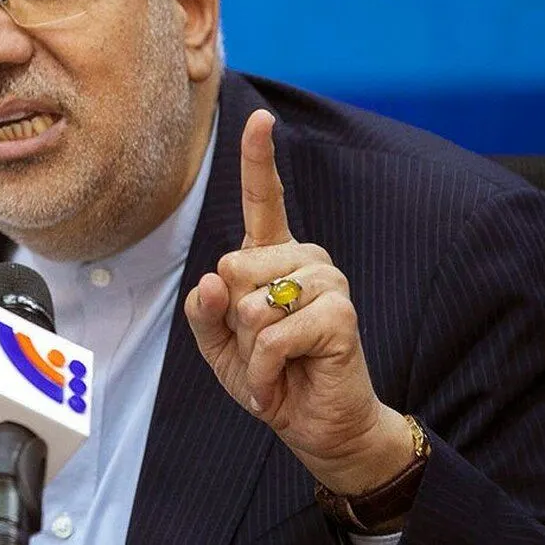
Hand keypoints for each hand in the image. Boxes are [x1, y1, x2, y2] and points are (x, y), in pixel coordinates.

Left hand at [184, 109, 414, 495]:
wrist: (314, 425)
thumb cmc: (269, 377)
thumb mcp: (219, 346)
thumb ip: (204, 312)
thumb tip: (210, 280)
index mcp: (274, 257)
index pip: (265, 199)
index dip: (259, 158)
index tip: (262, 118)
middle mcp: (305, 258)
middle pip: (232, 266)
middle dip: (231, 319)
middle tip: (259, 346)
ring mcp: (327, 281)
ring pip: (252, 304)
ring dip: (250, 350)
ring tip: (275, 363)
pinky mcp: (340, 313)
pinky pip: (273, 334)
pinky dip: (264, 367)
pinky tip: (283, 378)